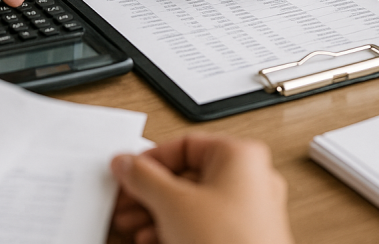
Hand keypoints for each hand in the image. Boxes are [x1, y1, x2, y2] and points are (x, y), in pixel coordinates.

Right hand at [111, 134, 293, 243]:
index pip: (184, 144)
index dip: (149, 160)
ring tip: (132, 224)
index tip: (127, 172)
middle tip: (126, 200)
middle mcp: (251, 179)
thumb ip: (144, 178)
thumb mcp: (172, 204)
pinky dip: (177, 228)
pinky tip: (153, 239)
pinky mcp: (245, 239)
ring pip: (193, 203)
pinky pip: (205, 224)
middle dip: (150, 192)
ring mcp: (251, 212)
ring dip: (158, 212)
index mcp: (240, 156)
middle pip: (187, 175)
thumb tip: (128, 164)